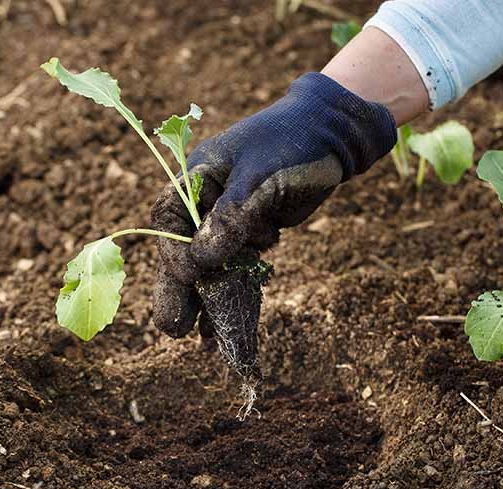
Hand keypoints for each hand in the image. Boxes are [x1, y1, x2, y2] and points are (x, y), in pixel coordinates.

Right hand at [151, 72, 396, 337]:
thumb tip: (201, 261)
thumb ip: (230, 217)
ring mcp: (229, 220)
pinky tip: (226, 327)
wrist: (333, 135)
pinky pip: (238, 268)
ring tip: (201, 341)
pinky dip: (235, 293)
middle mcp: (206, 202)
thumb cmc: (290, 143)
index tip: (186, 274)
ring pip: (212, 265)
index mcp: (196, 178)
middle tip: (173, 328)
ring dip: (208, 300)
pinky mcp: (253, 233)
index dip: (172, 250)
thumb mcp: (259, 177)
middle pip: (184, 250)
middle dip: (179, 289)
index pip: (170, 219)